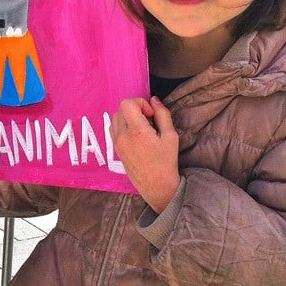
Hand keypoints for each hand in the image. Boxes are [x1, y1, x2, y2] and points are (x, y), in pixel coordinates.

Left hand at [110, 97, 180, 212]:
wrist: (156, 186)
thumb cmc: (166, 162)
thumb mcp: (171, 136)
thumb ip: (163, 114)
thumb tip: (154, 100)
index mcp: (136, 131)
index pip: (127, 103)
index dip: (141, 103)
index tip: (151, 115)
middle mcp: (122, 136)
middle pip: (120, 108)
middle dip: (135, 109)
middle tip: (149, 121)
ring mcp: (117, 143)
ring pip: (115, 118)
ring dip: (128, 117)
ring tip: (142, 128)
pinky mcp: (116, 150)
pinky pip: (114, 129)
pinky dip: (123, 126)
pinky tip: (136, 136)